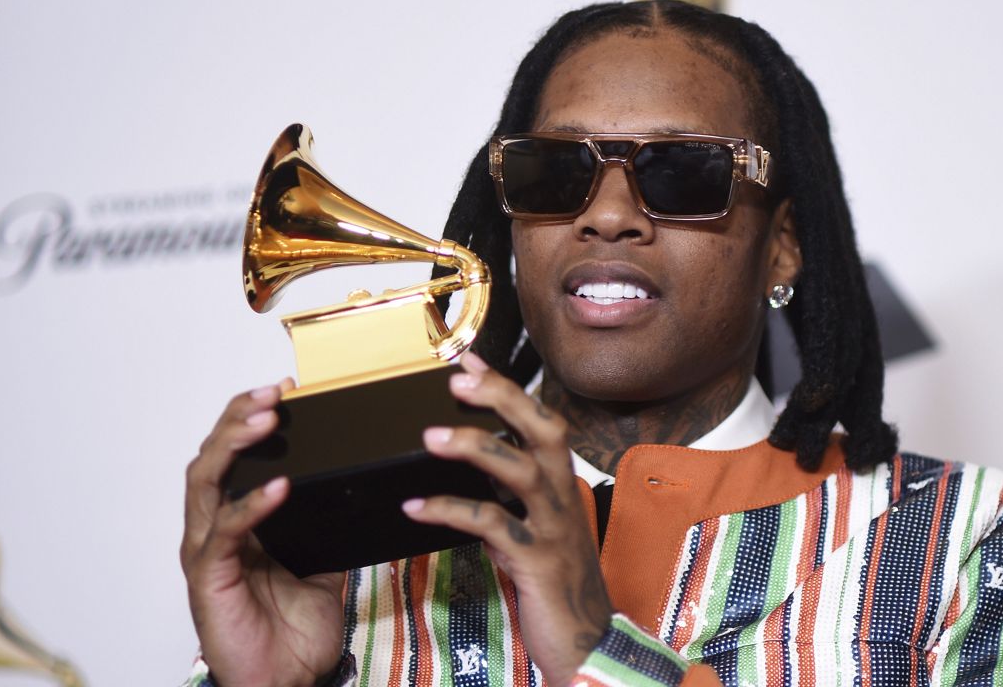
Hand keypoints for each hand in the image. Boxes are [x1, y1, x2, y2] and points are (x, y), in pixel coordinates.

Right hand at [181, 380, 345, 686]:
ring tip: (265, 419)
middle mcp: (215, 527)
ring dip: (233, 445)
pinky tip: (278, 488)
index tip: (289, 388)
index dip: (254, 416)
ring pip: (205, 481)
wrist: (286, 681)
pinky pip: (225, 533)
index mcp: (240, 519)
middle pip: (213, 455)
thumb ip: (331, 523)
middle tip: (274, 392)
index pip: (237, 454)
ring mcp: (208, 550)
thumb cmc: (294, 630)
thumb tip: (363, 486)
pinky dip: (250, 506)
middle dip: (239, 417)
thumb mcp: (325, 563)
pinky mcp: (209, 578)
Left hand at [403, 353, 611, 686]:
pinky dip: (449, 510)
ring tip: (429, 436)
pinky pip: (490, 524)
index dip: (506, 389)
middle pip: (541, 428)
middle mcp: (561, 496)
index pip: (539, 421)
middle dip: (503, 398)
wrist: (587, 640)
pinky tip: (415, 507)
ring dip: (473, 446)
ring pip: (518, 469)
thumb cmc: (557, 584)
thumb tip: (475, 475)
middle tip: (459, 379)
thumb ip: (510, 501)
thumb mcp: (534, 532)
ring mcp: (552, 526)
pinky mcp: (536, 558)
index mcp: (560, 485)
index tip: (470, 361)